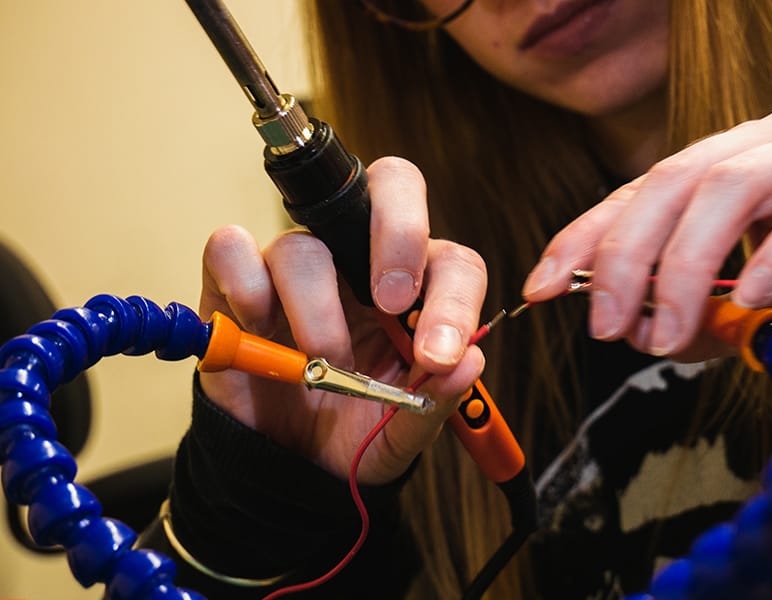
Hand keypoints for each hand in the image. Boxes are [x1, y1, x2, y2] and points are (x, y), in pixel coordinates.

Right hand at [198, 157, 487, 484]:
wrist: (284, 465)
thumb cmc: (351, 434)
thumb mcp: (402, 432)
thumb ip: (437, 399)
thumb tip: (469, 363)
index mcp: (416, 294)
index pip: (452, 264)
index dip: (453, 302)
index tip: (436, 356)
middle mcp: (361, 262)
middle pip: (393, 186)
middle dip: (399, 232)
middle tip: (390, 301)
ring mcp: (299, 266)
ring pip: (305, 244)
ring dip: (316, 309)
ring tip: (320, 363)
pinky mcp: (237, 281)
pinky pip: (232, 249)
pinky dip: (244, 285)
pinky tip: (255, 328)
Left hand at [523, 99, 771, 359]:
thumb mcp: (750, 304)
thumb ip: (697, 312)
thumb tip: (637, 329)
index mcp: (733, 162)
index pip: (639, 190)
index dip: (585, 235)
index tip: (540, 284)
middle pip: (671, 178)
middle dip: (624, 256)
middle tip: (605, 325)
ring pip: (733, 184)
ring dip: (686, 267)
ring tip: (667, 332)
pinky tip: (757, 299)